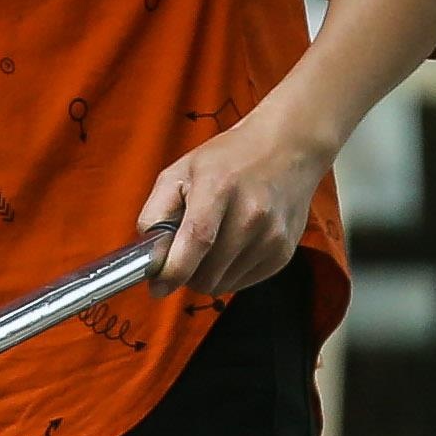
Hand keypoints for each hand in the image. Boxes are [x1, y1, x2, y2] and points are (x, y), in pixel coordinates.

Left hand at [139, 115, 328, 297]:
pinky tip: (234, 245)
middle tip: (185, 253)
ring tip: (214, 242)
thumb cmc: (229, 160)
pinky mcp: (283, 252)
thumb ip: (156, 212)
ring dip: (209, 274)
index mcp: (219, 187)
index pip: (196, 241)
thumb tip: (149, 255)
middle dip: (187, 273)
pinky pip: (242, 283)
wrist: (286, 150)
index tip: (157, 286)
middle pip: (207, 274)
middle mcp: (251, 214)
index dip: (173, 271)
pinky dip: (230, 273)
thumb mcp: (180, 171)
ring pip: (223, 284)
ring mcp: (272, 236)